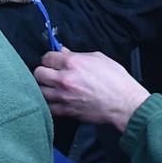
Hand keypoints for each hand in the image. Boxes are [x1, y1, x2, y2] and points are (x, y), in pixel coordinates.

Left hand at [33, 49, 148, 131]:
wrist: (123, 103)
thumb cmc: (116, 80)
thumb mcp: (99, 58)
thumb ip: (78, 54)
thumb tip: (64, 52)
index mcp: (73, 63)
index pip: (47, 57)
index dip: (49, 58)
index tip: (52, 61)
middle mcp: (65, 79)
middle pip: (38, 73)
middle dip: (43, 71)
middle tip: (49, 73)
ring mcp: (64, 96)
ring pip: (39, 91)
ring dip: (43, 87)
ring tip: (50, 86)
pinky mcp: (67, 110)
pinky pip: (48, 107)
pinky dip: (48, 103)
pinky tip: (53, 100)